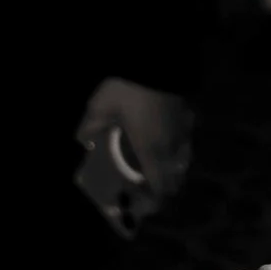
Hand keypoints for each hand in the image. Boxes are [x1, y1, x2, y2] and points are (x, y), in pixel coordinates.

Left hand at [76, 75, 193, 204]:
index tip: (143, 207)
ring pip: (182, 164)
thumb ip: (91, 126)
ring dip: (170, 172)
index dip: (153, 203)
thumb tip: (81, 140)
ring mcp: (184, 133)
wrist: (157, 61)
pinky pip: (185, 146)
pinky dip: (175, 153)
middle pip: (175, 181)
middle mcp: (172, 148)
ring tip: (151, 169)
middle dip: (161, 190)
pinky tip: (161, 144)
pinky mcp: (189, 119)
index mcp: (151, 151)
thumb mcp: (101, 107)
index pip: (160, 189)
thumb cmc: (127, 89)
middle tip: (143, 189)